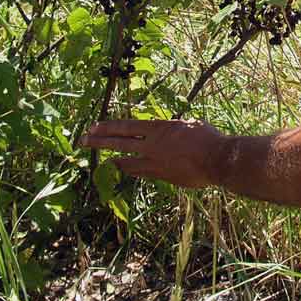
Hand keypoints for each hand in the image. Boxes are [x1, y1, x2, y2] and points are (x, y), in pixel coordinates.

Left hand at [79, 118, 224, 188]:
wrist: (217, 160)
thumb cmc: (208, 137)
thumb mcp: (188, 124)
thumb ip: (173, 127)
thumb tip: (170, 131)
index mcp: (158, 128)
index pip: (126, 126)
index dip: (108, 127)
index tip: (93, 127)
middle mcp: (152, 145)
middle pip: (119, 143)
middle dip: (99, 142)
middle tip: (83, 140)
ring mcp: (155, 163)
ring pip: (127, 162)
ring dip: (114, 159)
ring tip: (105, 159)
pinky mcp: (162, 176)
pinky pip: (142, 172)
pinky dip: (133, 170)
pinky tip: (128, 169)